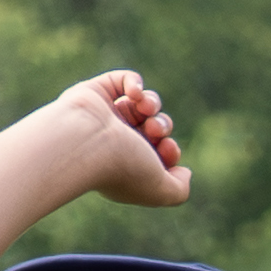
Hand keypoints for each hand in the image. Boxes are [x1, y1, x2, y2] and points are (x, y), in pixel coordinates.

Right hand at [50, 68, 189, 210]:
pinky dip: (135, 83)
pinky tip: (135, 94)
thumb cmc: (121, 167)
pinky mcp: (96, 93)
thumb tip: (185, 172)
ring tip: (146, 109)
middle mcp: (114, 143)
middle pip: (155, 127)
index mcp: (125, 167)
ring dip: (153, 103)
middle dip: (162, 125)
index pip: (157, 155)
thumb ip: (179, 190)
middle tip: (154, 130)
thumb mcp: (160, 190)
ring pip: (144, 103)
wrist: (85, 142)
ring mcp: (105, 117)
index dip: (171, 150)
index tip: (168, 149)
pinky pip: (123, 81)